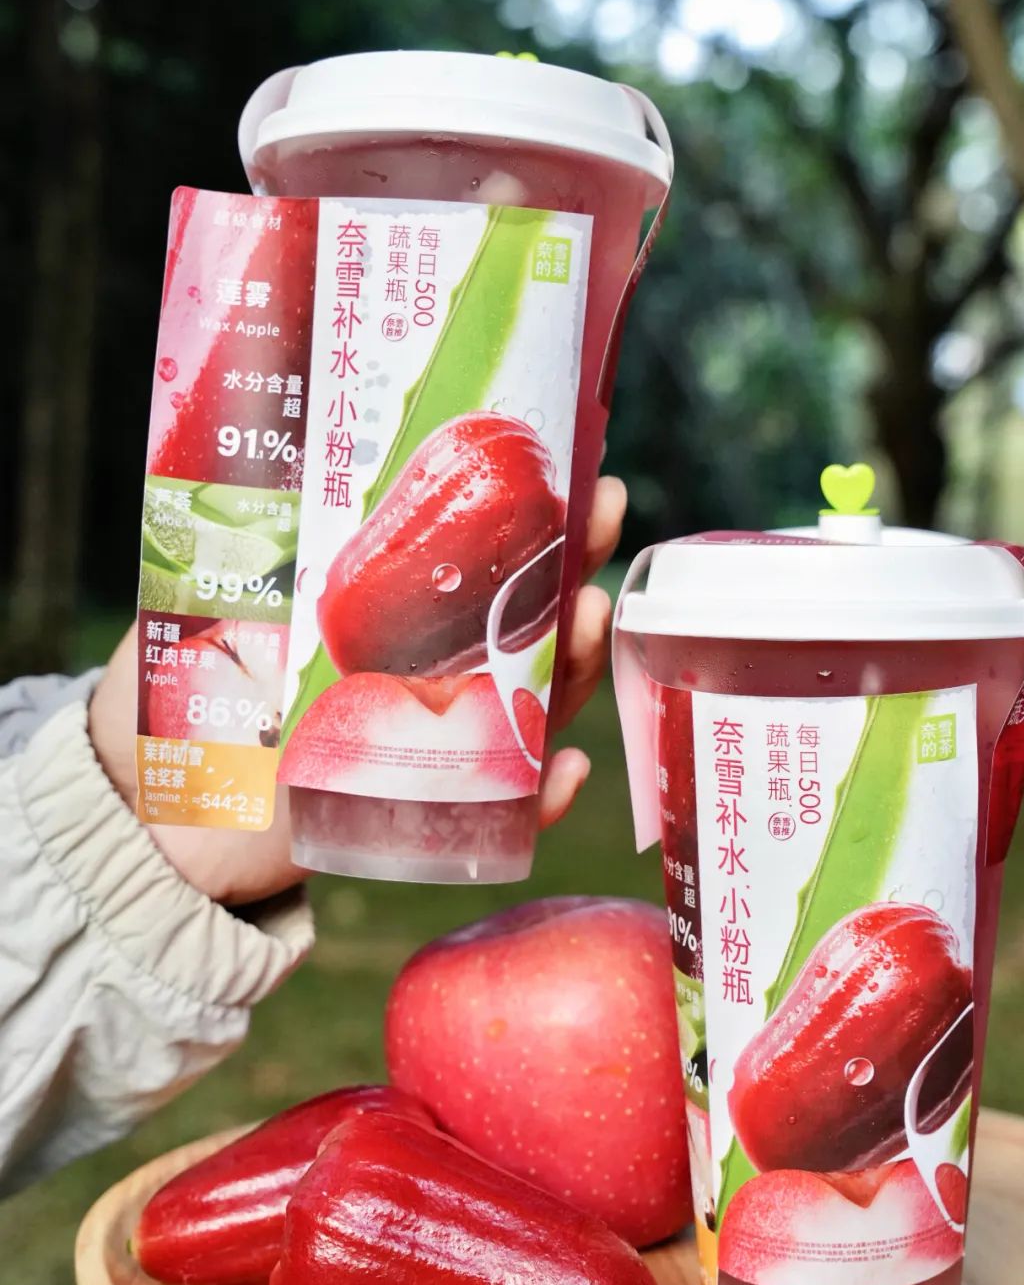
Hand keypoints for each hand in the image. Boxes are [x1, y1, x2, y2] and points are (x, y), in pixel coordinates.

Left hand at [89, 477, 626, 905]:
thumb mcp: (211, 613)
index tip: (557, 453)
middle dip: (572, 561)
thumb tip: (284, 464)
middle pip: (518, 614)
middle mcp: (423, 672)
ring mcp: (437, 742)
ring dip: (571, 660)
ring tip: (590, 613)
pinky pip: (503, 808)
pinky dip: (540, 795)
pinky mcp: (432, 815)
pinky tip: (564, 771)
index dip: (515, 508)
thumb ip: (251, 555)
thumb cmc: (182, 712)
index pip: (464, 554)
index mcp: (380, 615)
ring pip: (529, 698)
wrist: (159, 831)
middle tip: (603, 508)